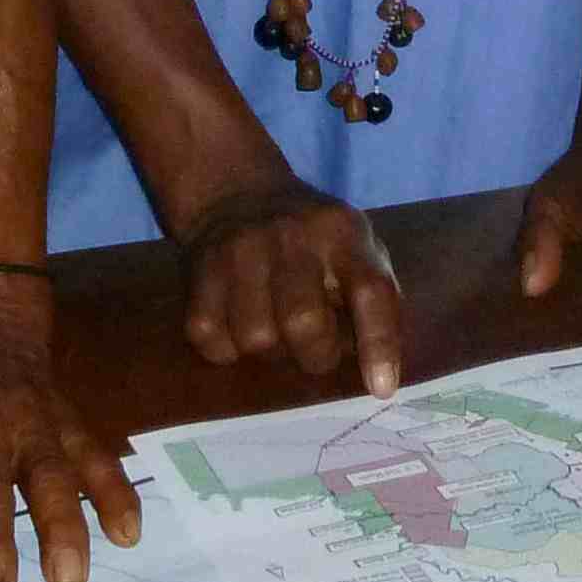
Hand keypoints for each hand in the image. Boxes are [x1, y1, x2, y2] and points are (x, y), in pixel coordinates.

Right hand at [176, 176, 404, 397]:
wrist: (234, 193)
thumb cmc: (312, 238)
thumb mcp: (356, 245)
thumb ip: (375, 297)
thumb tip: (380, 371)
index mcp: (343, 233)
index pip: (370, 290)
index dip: (379, 343)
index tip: (381, 387)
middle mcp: (291, 236)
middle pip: (303, 323)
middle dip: (315, 355)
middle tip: (316, 350)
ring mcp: (240, 251)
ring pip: (255, 339)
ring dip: (269, 353)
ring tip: (275, 332)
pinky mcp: (200, 271)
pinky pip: (212, 340)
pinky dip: (228, 350)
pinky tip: (238, 328)